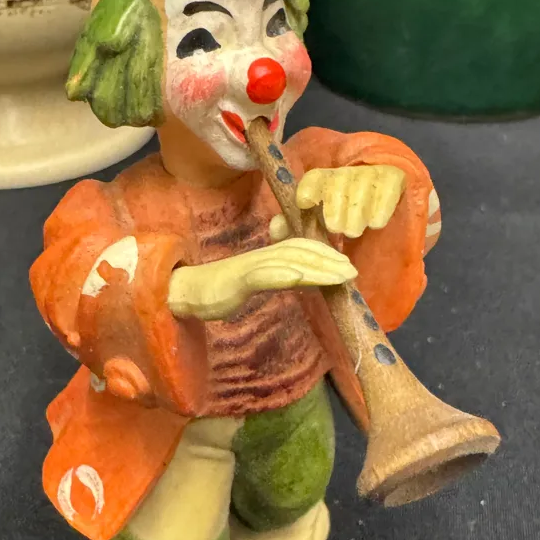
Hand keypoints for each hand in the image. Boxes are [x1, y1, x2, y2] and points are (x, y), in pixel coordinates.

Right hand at [168, 238, 356, 320]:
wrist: (187, 291)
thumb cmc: (221, 289)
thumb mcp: (255, 282)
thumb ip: (277, 278)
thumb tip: (302, 280)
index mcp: (267, 257)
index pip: (301, 248)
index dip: (325, 255)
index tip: (347, 267)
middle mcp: (262, 256)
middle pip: (300, 252)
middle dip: (328, 261)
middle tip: (352, 272)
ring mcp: (249, 267)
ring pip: (288, 262)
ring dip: (315, 269)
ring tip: (337, 276)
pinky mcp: (237, 279)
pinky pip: (262, 275)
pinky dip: (282, 276)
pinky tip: (299, 279)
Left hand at [296, 165, 405, 237]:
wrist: (383, 207)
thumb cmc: (342, 220)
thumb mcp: (317, 225)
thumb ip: (293, 228)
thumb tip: (275, 229)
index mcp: (324, 181)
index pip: (315, 178)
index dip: (308, 188)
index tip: (304, 202)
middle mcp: (347, 173)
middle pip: (339, 184)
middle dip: (335, 207)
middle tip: (336, 228)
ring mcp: (371, 175)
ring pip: (362, 188)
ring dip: (356, 212)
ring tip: (354, 231)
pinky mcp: (394, 178)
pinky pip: (387, 190)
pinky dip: (381, 208)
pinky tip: (376, 223)